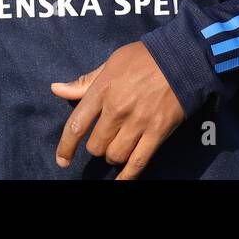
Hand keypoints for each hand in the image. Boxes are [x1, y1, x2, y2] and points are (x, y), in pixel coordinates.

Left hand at [51, 41, 185, 178]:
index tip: (62, 160)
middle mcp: (117, 109)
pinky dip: (128, 175)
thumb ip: (84, 82)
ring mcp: (138, 122)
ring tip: (118, 147)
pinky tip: (122, 180)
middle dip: (97, 146)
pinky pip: (138, 162)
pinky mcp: (157, 132)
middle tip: (105, 138)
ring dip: (114, 156)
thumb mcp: (111, 63)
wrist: (182, 58)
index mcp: (103, 90)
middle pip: (96, 145)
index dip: (66, 146)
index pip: (77, 125)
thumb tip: (56, 89)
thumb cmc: (144, 58)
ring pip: (115, 155)